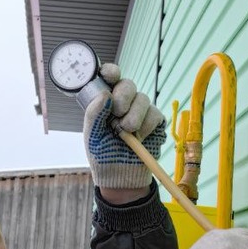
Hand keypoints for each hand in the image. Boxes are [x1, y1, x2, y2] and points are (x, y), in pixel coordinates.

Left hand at [83, 63, 166, 201]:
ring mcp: (140, 111)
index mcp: (105, 101)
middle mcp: (123, 102)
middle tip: (117, 114)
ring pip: (143, 98)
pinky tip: (139, 138)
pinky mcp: (155, 121)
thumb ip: (94, 114)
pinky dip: (146, 126)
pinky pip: (155, 113)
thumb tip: (104, 95)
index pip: (109, 78)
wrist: (121, 176)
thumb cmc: (103, 155)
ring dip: (134, 116)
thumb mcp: (92, 136)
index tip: (110, 76)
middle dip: (123, 97)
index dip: (111, 72)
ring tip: (126, 132)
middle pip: (128, 84)